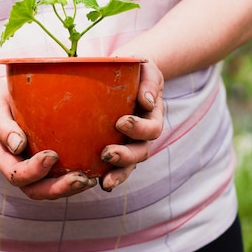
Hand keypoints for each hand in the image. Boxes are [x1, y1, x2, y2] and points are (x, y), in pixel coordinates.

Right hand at [0, 79, 96, 199]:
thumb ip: (3, 126)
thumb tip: (18, 144)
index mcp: (2, 155)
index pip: (16, 174)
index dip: (34, 171)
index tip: (52, 155)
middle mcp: (16, 167)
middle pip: (34, 190)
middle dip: (58, 188)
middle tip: (81, 179)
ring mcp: (30, 168)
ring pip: (47, 189)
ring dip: (68, 189)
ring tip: (89, 180)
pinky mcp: (44, 164)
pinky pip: (57, 178)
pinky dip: (72, 180)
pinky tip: (92, 172)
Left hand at [98, 59, 164, 190]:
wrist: (131, 73)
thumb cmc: (138, 70)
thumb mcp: (147, 69)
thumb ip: (149, 82)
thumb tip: (146, 102)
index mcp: (154, 115)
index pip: (152, 128)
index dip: (139, 128)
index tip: (121, 122)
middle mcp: (145, 133)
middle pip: (142, 151)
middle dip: (126, 156)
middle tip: (107, 153)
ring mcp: (132, 143)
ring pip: (131, 164)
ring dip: (119, 173)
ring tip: (105, 181)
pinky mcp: (119, 147)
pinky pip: (117, 166)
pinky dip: (110, 175)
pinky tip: (97, 183)